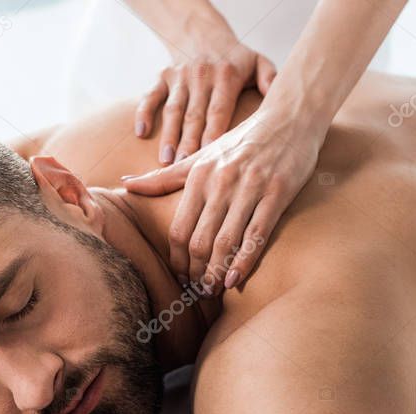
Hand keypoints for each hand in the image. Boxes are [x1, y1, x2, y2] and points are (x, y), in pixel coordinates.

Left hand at [123, 105, 324, 294]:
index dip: (178, 260)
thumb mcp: (200, 156)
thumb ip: (164, 177)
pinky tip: (235, 281)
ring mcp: (250, 188)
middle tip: (198, 292)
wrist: (289, 118)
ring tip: (214, 291)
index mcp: (199, 176)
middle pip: (200, 241)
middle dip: (196, 273)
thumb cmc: (241, 142)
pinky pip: (257, 235)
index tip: (181, 278)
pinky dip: (244, 261)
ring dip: (217, 273)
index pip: (179, 229)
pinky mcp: (277, 193)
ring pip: (226, 242)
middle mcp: (221, 182)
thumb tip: (126, 184)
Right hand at [135, 30, 275, 165]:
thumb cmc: (235, 58)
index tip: (210, 158)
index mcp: (226, 76)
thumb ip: (269, 79)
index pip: (219, 110)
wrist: (203, 33)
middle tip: (184, 167)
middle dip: (189, 142)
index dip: (213, 134)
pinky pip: (150, 95)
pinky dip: (143, 112)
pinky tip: (141, 132)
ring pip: (173, 110)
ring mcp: (180, 77)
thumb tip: (279, 96)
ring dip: (168, 136)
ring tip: (166, 161)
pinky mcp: (163, 76)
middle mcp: (202, 76)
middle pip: (194, 115)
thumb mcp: (258, 62)